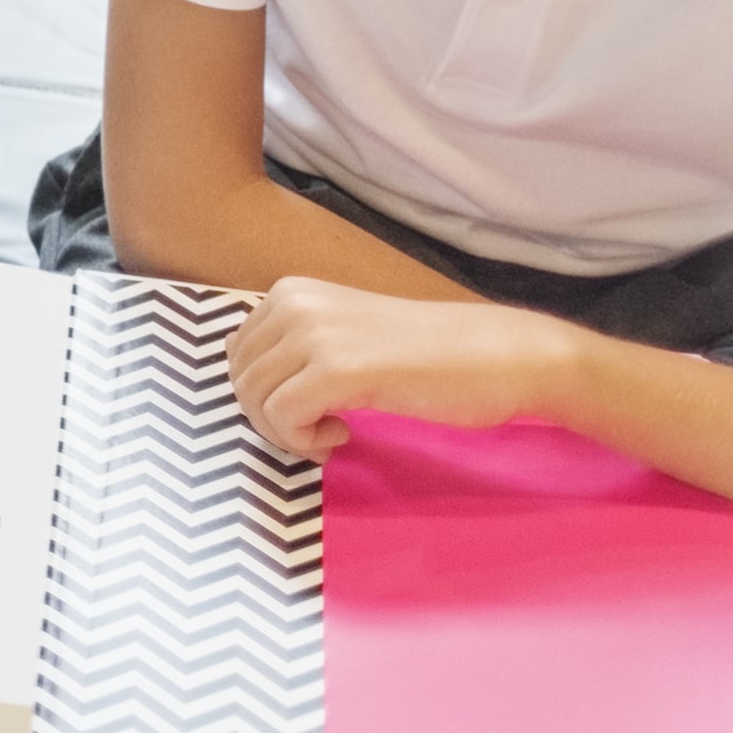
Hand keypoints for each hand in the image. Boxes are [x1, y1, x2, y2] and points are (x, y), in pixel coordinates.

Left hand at [228, 278, 587, 460]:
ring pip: (254, 400)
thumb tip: (246, 382)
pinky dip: (304, 440)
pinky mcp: (338, 369)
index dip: (263, 395)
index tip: (308, 408)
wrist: (496, 356)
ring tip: (333, 431)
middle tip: (319, 429)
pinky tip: (343, 435)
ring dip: (287, 433)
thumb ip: (295, 347)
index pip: (236, 356)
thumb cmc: (427, 355)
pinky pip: (282, 418)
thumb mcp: (344, 335)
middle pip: (240, 380)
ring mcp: (314, 333)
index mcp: (291, 292)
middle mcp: (294, 303)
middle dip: (271, 419)